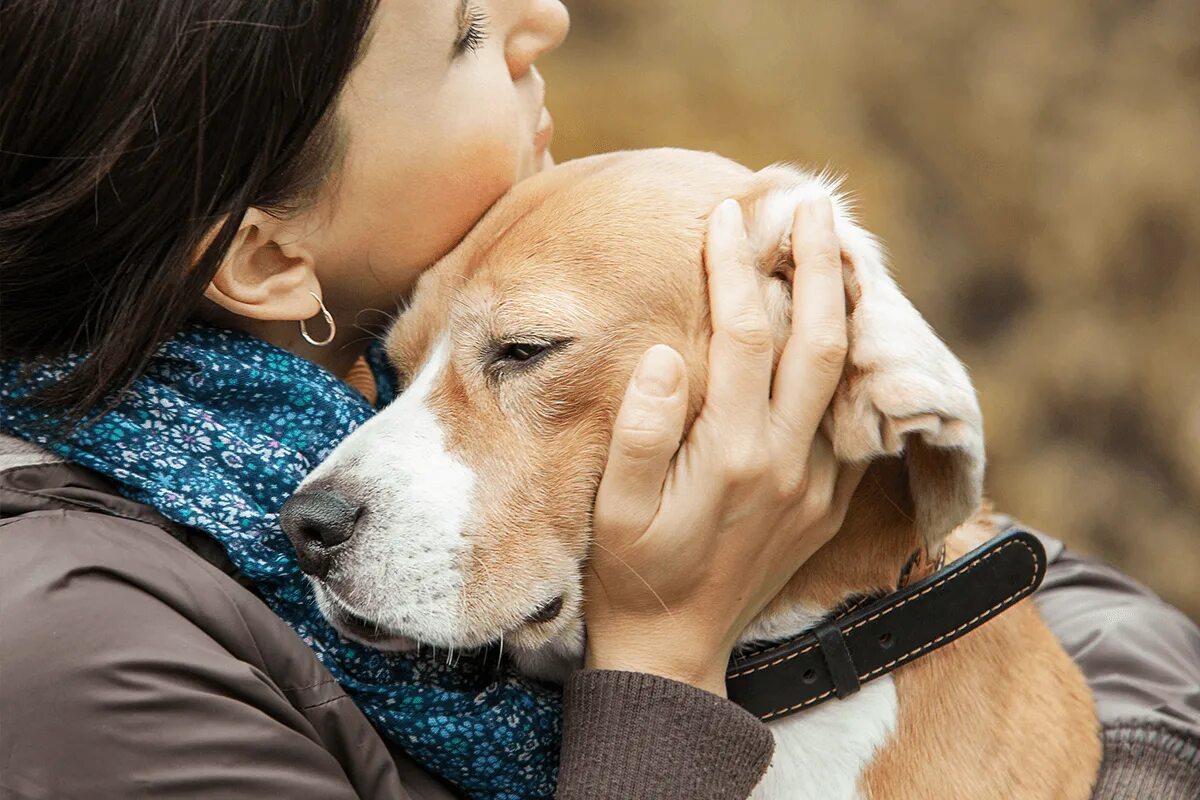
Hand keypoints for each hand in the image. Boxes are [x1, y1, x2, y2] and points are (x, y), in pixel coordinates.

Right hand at [583, 197, 864, 696]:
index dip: (736, 268)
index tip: (725, 217)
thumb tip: (665, 354)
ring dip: (846, 306)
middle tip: (812, 203)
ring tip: (839, 249)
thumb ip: (640, 430)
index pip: (746, 335)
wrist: (677, 651)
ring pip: (846, 376)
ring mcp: (817, 485)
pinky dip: (849, 364)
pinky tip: (837, 330)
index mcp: (733, 454)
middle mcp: (788, 463)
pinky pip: (849, 419)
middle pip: (820, 340)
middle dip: (817, 264)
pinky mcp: (829, 503)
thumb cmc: (632, 574)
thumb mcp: (615, 509)